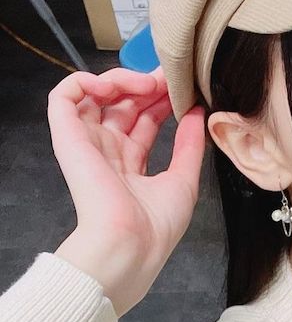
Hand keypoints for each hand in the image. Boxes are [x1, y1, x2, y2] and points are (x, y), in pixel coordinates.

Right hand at [47, 66, 205, 314]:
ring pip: (95, 96)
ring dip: (120, 80)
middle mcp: (107, 152)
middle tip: (169, 77)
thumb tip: (198, 112)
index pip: (143, 121)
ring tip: (147, 84)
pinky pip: (64, 97)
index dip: (160, 100)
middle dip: (146, 85)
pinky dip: (83, 80)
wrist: (130, 244)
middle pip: (122, 105)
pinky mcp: (68, 137)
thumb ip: (189, 145)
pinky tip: (110, 84)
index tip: (182, 88)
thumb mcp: (184, 180)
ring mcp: (87, 143)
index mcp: (131, 165)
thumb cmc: (157, 225)